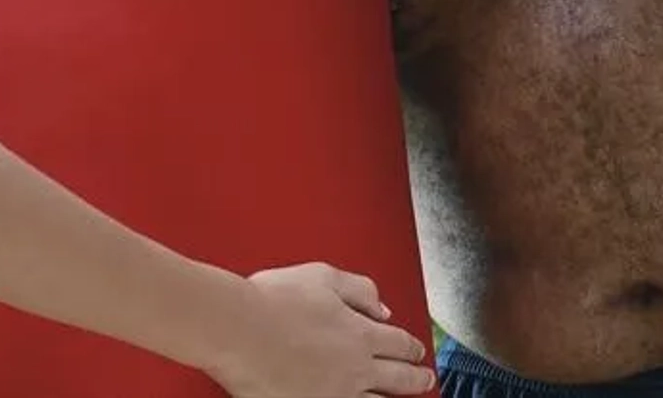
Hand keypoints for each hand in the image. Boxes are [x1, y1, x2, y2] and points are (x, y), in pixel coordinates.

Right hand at [205, 263, 433, 397]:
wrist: (236, 329)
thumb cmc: (271, 300)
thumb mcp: (322, 276)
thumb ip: (359, 289)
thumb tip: (382, 308)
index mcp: (360, 334)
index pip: (400, 344)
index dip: (413, 347)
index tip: (418, 350)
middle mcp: (354, 370)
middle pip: (400, 380)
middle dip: (417, 379)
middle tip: (426, 379)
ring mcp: (334, 394)